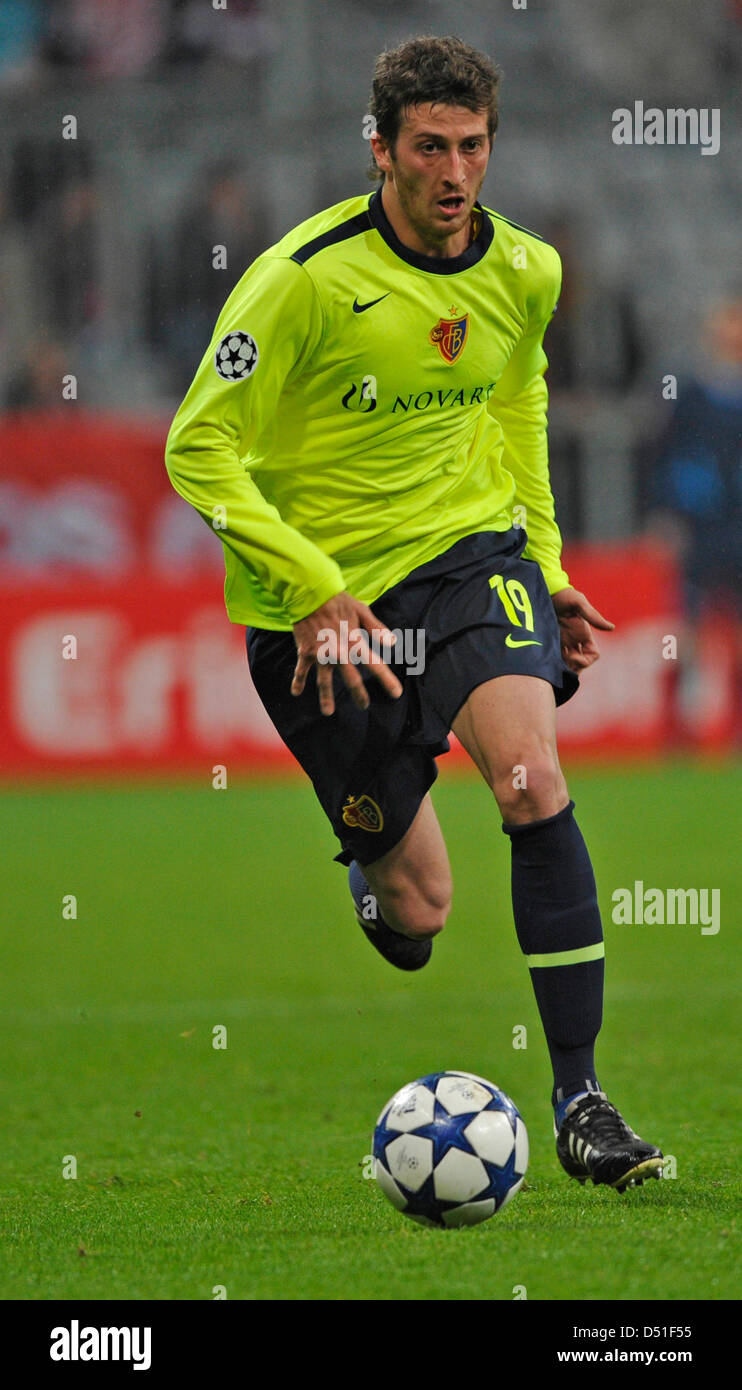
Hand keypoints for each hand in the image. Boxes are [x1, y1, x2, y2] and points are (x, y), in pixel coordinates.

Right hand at [291, 591, 402, 715]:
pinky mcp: (306, 652)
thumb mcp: (362, 611)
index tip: (396, 694)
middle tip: (364, 706)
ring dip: (326, 697)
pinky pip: (301, 670)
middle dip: (359, 695)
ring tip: (328, 712)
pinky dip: (298, 681)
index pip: (374, 664)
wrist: (310, 593)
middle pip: (351, 679)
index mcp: (355, 642)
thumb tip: (393, 642)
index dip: (386, 680)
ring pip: (324, 681)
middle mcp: (339, 652)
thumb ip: (377, 628)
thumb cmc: (338, 601)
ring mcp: (321, 654)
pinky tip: (296, 693)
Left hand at [551, 587, 613, 671]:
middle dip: (573, 667)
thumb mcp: (579, 603)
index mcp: (584, 634)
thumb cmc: (564, 595)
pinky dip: (552, 664)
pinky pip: (554, 658)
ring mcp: (563, 642)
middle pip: (580, 663)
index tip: (573, 656)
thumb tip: (611, 628)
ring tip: (552, 666)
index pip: (593, 655)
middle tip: (561, 665)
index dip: (586, 660)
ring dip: (563, 667)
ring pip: (567, 663)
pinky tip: (545, 664)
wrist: (546, 591)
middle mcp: (575, 641)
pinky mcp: (550, 642)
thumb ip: (593, 616)